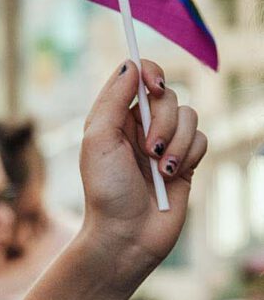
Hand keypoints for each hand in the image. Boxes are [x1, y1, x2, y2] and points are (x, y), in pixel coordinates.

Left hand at [79, 60, 206, 292]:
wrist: (127, 236)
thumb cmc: (105, 190)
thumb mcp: (98, 140)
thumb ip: (113, 99)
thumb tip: (131, 64)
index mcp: (114, 115)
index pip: (137, 75)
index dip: (149, 72)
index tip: (153, 86)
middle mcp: (140, 125)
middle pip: (167, 95)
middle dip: (162, 121)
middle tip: (148, 149)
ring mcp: (165, 142)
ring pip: (189, 116)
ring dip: (176, 142)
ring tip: (160, 169)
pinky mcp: (185, 161)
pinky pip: (202, 139)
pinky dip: (189, 155)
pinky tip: (172, 176)